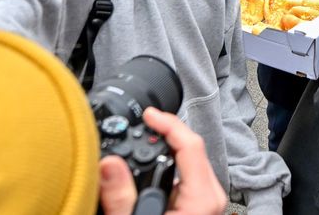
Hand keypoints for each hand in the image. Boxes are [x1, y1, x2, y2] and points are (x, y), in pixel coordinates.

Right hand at [99, 108, 227, 214]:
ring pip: (186, 164)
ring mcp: (205, 203)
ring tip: (139, 144)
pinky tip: (147, 170)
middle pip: (189, 150)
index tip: (149, 114)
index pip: (190, 144)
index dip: (168, 123)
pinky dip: (166, 170)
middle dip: (162, 136)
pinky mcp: (197, 208)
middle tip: (139, 127)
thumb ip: (121, 198)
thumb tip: (109, 164)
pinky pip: (184, 179)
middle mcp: (210, 197)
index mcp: (203, 198)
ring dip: (163, 153)